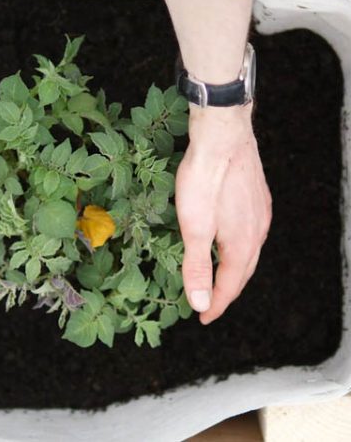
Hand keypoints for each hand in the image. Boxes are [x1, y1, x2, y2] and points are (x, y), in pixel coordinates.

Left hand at [176, 105, 271, 323]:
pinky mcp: (257, 197)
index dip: (216, 304)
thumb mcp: (193, 227)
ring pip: (248, 252)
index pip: (230, 285)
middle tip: (209, 304)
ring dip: (234, 269)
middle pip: (243, 271)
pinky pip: (251, 233)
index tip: (202, 318)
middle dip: (226, 290)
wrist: (222, 136)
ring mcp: (260, 212)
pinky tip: (230, 241)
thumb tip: (200, 303)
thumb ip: (198, 267)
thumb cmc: (205, 179)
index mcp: (243, 244)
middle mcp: (258, 231)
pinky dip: (238, 248)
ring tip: (218, 278)